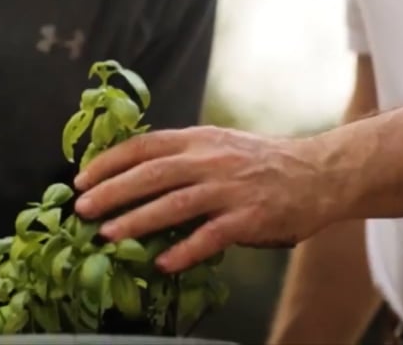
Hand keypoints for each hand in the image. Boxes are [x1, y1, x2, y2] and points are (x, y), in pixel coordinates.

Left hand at [71, 126, 336, 272]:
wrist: (319, 172)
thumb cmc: (263, 162)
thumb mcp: (219, 144)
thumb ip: (183, 155)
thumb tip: (134, 172)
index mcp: (199, 139)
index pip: (145, 146)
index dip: (110, 162)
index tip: (83, 178)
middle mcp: (211, 159)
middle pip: (152, 174)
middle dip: (112, 191)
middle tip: (83, 209)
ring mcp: (230, 188)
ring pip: (175, 203)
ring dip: (137, 220)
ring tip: (108, 235)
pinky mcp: (250, 217)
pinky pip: (211, 235)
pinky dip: (185, 249)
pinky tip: (163, 262)